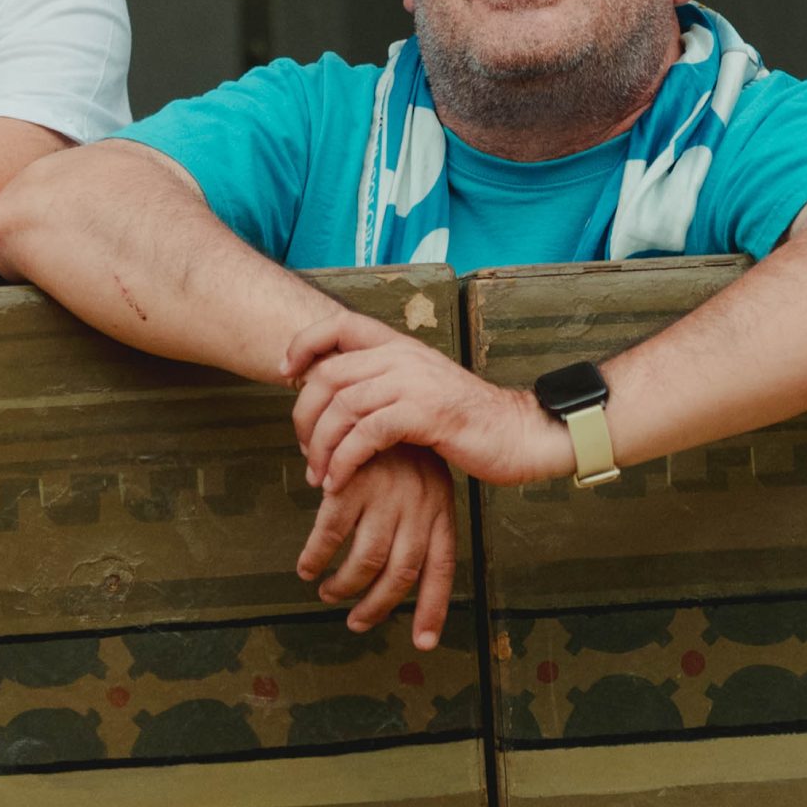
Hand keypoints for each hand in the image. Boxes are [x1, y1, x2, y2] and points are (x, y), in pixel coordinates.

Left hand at [286, 316, 569, 490]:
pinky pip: (365, 435)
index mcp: (401, 345)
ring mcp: (414, 382)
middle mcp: (403, 356)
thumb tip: (337, 397)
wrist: (521, 434)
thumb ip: (384, 383)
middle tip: (303, 449)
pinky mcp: (425, 414)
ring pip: (342, 406)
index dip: (304, 343)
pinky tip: (339, 483)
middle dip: (304, 414)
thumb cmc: (468, 421)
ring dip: (321, 446)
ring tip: (318, 476)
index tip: (285, 374)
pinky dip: (344, 462)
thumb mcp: (422, 389)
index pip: (340, 324)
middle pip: (328, 373)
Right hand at [295, 445, 453, 648]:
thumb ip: (419, 515)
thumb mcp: (423, 473)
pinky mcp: (349, 482)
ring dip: (343, 587)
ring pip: (364, 564)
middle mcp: (417, 505)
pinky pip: (328, 536)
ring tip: (329, 592)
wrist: (368, 384)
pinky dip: (315, 558)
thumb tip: (405, 568)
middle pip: (401, 576)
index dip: (433, 609)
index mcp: (440, 506)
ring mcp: (384, 495)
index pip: (442, 568)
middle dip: (377, 607)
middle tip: (357, 622)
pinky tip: (307, 567)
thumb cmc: (394, 438)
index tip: (424, 644)